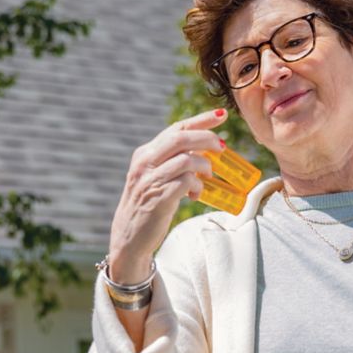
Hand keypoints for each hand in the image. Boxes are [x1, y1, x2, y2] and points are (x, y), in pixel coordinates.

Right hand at [105, 108, 227, 283]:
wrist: (130, 238)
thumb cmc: (148, 206)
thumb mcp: (155, 177)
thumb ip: (173, 162)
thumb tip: (204, 151)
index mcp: (145, 154)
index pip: (175, 129)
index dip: (200, 120)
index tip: (221, 115)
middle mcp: (145, 163)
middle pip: (181, 138)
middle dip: (207, 139)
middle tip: (222, 148)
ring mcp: (150, 179)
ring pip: (186, 159)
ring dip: (204, 167)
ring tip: (207, 177)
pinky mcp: (158, 197)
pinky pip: (186, 182)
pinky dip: (197, 186)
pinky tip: (195, 195)